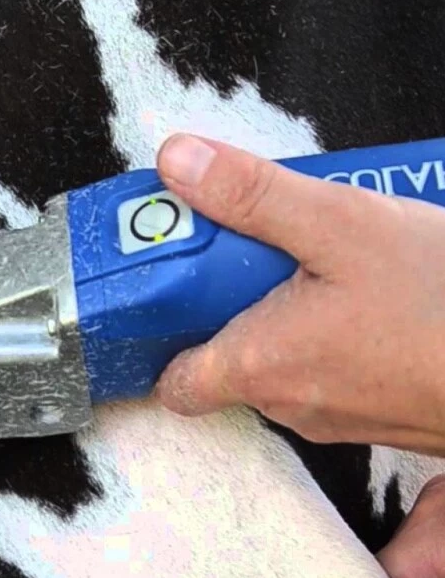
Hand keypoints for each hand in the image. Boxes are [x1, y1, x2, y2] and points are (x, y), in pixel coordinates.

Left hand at [153, 133, 444, 455]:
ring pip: (272, 359)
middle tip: (256, 248)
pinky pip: (318, 366)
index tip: (168, 288)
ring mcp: (328, 413)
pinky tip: (356, 291)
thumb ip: (251, 197)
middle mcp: (285, 401)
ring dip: (276, 310)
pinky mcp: (365, 411)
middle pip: (220, 357)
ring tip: (317, 260)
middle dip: (226, 302)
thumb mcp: (341, 224)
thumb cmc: (442, 303)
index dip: (161, 334)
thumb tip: (177, 164)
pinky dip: (318, 330)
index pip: (171, 379)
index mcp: (259, 365)